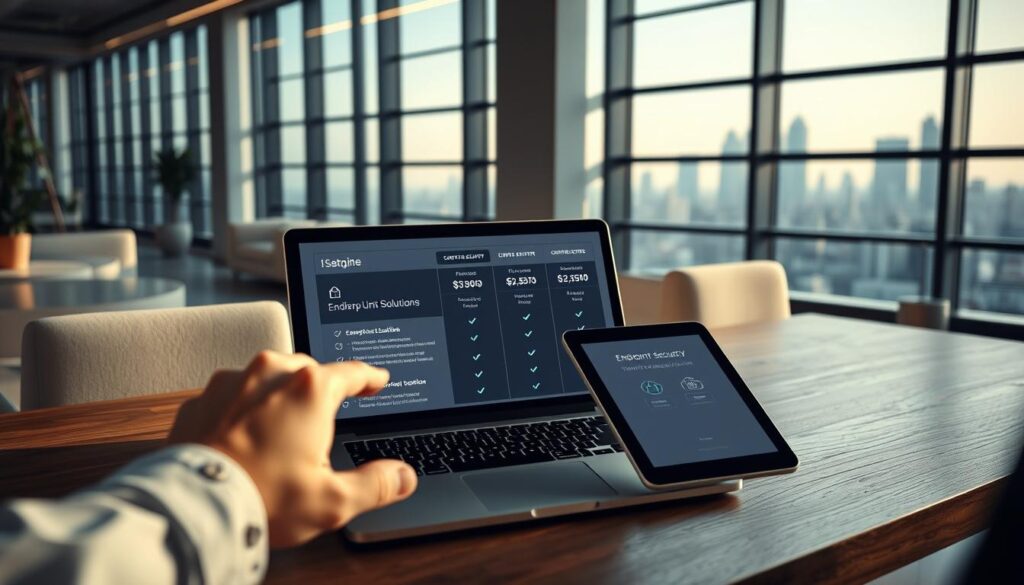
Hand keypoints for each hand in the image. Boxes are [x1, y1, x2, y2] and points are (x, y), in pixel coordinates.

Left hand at [168, 351, 417, 546]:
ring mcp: (230, 384)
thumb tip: (401, 477)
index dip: (370, 377)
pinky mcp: (201, 401)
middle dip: (320, 386)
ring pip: (266, 376)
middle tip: (328, 410)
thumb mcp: (333, 500)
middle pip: (308, 369)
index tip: (377, 379)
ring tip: (284, 425)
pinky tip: (245, 435)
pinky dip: (243, 410)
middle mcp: (270, 375)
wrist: (193, 509)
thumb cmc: (262, 498)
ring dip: (279, 393)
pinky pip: (231, 396)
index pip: (352, 372)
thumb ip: (375, 484)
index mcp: (309, 390)